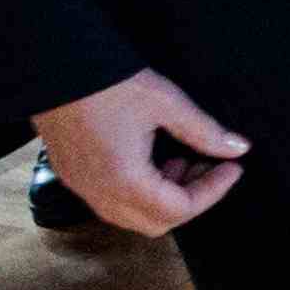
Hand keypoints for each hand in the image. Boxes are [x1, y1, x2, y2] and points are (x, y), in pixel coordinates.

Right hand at [36, 67, 250, 233]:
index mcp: (124, 180)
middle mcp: (99, 192)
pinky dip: (139, 192)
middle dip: (190, 200)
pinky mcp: (71, 175)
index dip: (213, 192)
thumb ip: (204, 131)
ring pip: (131, 216)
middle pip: (155, 223)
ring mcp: (81, 187)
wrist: (52, 66)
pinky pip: (111, 201)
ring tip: (184, 161)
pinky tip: (153, 161)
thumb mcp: (164, 102)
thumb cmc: (107, 83)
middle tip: (210, 167)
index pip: (179, 209)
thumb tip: (237, 148)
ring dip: (164, 198)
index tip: (232, 168)